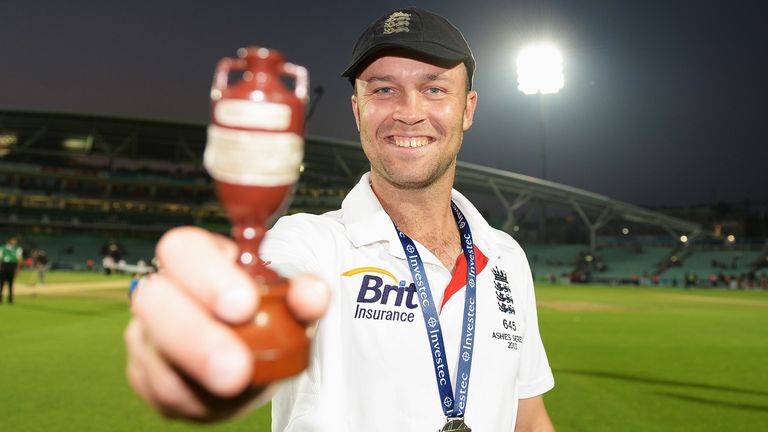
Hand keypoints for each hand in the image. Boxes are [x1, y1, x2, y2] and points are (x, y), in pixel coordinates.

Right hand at [125, 226, 329, 420]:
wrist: (253, 355)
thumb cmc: (267, 316)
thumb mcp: (291, 302)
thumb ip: (302, 296)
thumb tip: (313, 295)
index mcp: (198, 258)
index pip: (182, 248)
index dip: (206, 274)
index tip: (243, 305)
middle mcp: (163, 290)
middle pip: (153, 300)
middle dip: (195, 336)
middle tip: (235, 365)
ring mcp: (148, 334)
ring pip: (152, 355)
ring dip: (196, 375)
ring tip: (235, 383)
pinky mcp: (146, 375)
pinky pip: (159, 391)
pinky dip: (193, 398)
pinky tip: (218, 396)